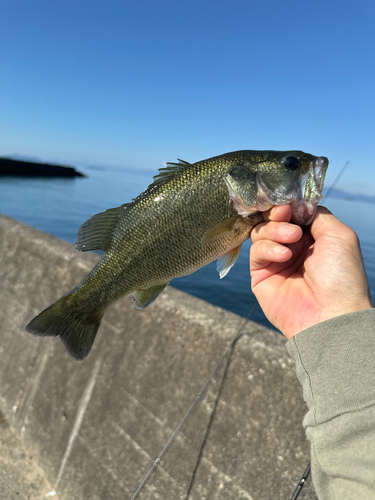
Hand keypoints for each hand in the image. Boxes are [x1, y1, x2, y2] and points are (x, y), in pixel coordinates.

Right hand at [250, 205, 372, 338]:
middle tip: (285, 215)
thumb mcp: (339, 235)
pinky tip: (283, 255)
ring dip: (275, 230)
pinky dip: (267, 248)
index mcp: (313, 238)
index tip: (289, 203)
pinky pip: (256, 251)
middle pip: (273, 219)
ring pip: (262, 232)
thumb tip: (297, 206)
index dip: (288, 205)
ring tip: (291, 240)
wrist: (330, 314)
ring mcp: (276, 261)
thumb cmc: (342, 276)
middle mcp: (293, 247)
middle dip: (277, 214)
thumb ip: (317, 215)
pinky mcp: (261, 275)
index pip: (292, 213)